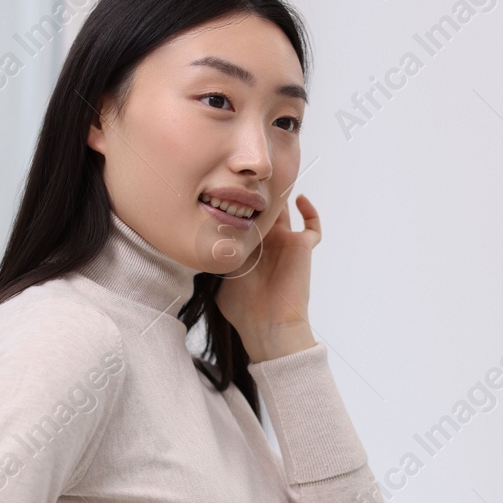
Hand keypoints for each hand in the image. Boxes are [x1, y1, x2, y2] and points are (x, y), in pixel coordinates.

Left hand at [215, 193, 319, 362]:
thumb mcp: (218, 279)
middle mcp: (268, 245)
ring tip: (272, 178)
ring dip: (281, 196)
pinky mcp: (302, 248)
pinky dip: (310, 211)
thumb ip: (211, 260)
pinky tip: (299, 198)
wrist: (269, 326)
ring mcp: (286, 245)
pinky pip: (313, 226)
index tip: (224, 188)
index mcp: (249, 250)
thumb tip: (189, 246)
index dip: (236, 205)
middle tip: (248, 176)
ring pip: (286, 212)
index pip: (243, 221)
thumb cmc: (243, 310)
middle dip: (257, 195)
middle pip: (263, 212)